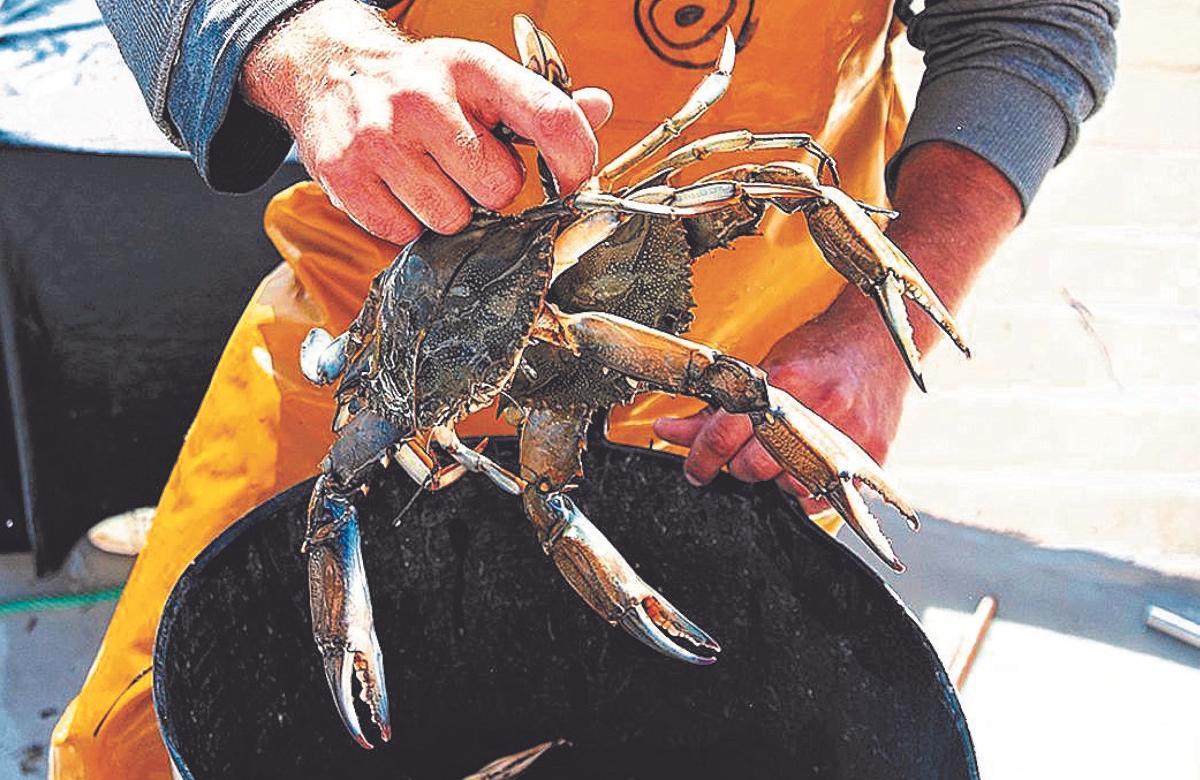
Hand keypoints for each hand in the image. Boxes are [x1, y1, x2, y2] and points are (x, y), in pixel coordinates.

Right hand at [241, 0, 611, 242]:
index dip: (575, 160)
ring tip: (430, 176)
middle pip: (499, 189)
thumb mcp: (481, 78)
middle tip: (465, 167)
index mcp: (472, 67)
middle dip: (490, 189)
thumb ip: (542, 102)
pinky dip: (407, 222)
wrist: (329, 72)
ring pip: (452, 219)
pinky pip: (405, 234)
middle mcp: (423, 98)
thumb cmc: (422, 85)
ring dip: (448, 210)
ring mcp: (380, 138)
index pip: (551, 117)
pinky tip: (398, 188)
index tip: (572, 180)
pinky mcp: (345, 175)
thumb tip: (600, 108)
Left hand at [653, 288, 911, 498]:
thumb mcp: (764, 367)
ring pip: (787, 487)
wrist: (878, 337)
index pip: (726, 432)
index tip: (694, 470)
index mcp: (784, 383)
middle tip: (742, 454)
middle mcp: (816, 410)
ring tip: (784, 450)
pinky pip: (823, 497)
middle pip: (753, 466)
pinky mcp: (870, 454)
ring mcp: (846, 436)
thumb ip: (719, 406)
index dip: (701, 456)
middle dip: (738, 466)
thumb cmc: (819, 349)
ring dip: (775, 477)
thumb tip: (672, 431)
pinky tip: (805, 467)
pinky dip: (806, 491)